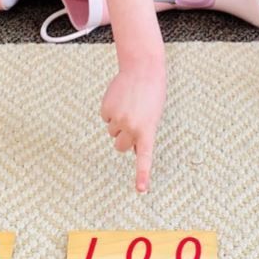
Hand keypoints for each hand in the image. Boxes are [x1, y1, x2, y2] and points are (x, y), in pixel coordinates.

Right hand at [100, 63, 165, 192]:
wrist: (143, 69)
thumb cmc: (151, 94)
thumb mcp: (153, 116)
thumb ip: (142, 133)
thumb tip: (129, 148)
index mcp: (148, 130)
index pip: (145, 157)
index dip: (142, 175)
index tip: (142, 190)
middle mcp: (132, 127)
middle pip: (120, 146)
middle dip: (123, 138)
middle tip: (132, 121)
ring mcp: (118, 119)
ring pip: (112, 131)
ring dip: (118, 122)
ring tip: (129, 104)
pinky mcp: (107, 109)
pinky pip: (106, 117)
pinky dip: (110, 110)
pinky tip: (120, 97)